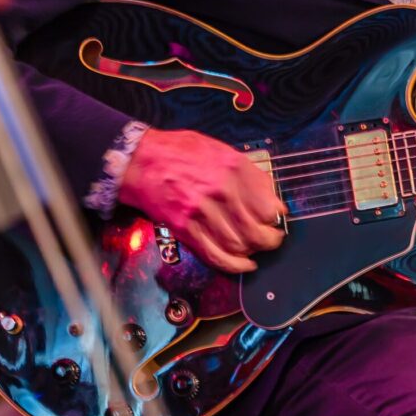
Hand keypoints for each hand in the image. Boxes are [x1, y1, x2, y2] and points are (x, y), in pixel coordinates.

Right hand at [117, 129, 285, 273]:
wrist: (140, 159)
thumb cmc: (179, 151)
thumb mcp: (220, 149)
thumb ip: (248, 174)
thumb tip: (273, 200)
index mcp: (233, 167)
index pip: (267, 206)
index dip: (275, 218)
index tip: (275, 221)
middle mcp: (220, 189)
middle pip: (255, 230)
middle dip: (268, 241)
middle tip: (271, 241)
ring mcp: (200, 210)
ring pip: (237, 245)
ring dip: (250, 252)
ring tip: (253, 249)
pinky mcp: (183, 227)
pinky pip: (214, 254)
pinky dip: (233, 265)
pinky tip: (242, 265)